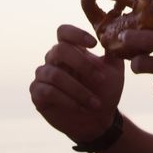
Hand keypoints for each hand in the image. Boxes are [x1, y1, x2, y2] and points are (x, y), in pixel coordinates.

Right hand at [30, 25, 124, 142]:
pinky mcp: (38, 94)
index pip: (64, 32)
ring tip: (96, 103)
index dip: (76, 34)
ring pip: (55, 75)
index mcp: (71, 49)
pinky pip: (47, 91)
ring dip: (79, 90)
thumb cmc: (106, 92)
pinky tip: (81, 108)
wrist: (99, 121)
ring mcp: (44, 76)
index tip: (94, 44)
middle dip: (82, 64)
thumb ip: (113, 51)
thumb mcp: (115, 70)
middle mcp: (53, 59)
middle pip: (59, 50)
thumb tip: (111, 34)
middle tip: (101, 79)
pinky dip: (67, 100)